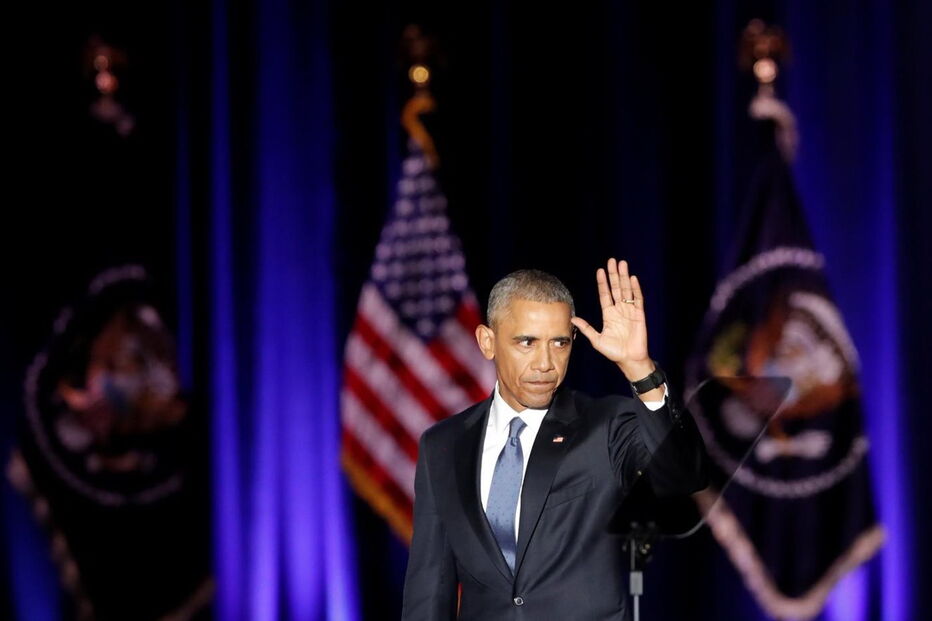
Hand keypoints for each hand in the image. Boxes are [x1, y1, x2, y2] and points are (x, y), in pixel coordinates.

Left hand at [570, 258, 654, 380]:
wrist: (629, 360)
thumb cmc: (613, 352)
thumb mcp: (596, 339)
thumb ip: (586, 328)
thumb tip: (572, 319)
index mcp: (609, 314)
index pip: (605, 294)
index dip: (603, 283)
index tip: (600, 271)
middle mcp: (619, 310)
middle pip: (616, 288)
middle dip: (614, 275)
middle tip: (612, 261)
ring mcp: (630, 311)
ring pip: (627, 290)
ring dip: (624, 277)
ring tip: (622, 264)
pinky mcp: (639, 315)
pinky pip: (638, 300)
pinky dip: (636, 289)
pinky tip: (633, 279)